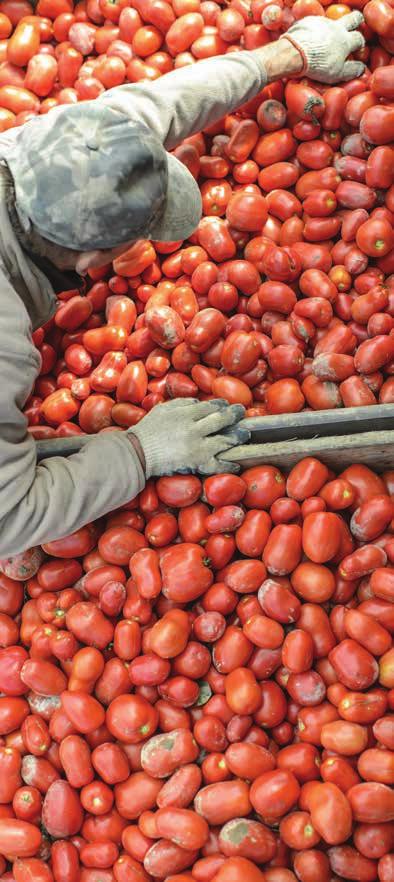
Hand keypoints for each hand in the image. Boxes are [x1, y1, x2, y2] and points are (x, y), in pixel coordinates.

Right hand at [129, 398, 249, 476]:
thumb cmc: (147, 431)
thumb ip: (182, 403)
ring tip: (245, 435)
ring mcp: (198, 447)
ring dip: (237, 437)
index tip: (227, 405)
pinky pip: (218, 464)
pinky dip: (229, 465)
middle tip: (242, 413)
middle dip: (234, 415)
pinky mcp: (197, 463)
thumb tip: (199, 401)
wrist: (137, 453)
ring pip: (224, 440)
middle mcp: (195, 428)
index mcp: (186, 413)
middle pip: (221, 420)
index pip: (210, 406)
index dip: (221, 405)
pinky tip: (236, 464)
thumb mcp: (163, 409)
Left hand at [281, 12, 365, 83]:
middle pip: (352, 18)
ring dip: (332, 25)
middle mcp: (336, 27)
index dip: (360, 42)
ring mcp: (322, 21)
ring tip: (328, 34)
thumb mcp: (338, 73)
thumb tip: (361, 68)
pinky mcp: (308, 20)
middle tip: (357, 21)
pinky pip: (314, 23)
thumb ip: (352, 70)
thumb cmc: (319, 65)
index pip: (358, 38)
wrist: (295, 53)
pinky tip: (310, 36)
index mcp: (346, 40)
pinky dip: (315, 29)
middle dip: (357, 19)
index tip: (358, 47)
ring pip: (332, 20)